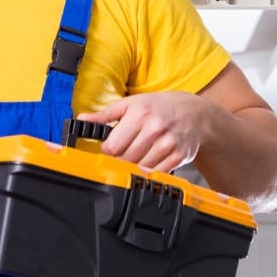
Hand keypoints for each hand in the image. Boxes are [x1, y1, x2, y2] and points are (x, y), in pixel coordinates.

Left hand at [77, 92, 214, 172]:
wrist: (194, 113)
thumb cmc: (160, 107)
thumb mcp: (131, 104)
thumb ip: (104, 114)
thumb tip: (82, 119)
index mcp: (139, 113)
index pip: (112, 146)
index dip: (108, 149)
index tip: (111, 147)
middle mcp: (154, 128)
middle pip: (124, 159)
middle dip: (120, 158)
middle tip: (125, 150)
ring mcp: (167, 143)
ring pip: (139, 168)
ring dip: (134, 165)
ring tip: (139, 153)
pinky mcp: (178, 157)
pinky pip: (155, 173)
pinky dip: (149, 170)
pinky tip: (151, 159)